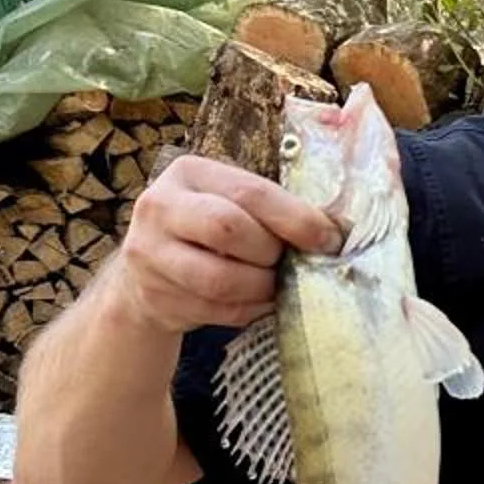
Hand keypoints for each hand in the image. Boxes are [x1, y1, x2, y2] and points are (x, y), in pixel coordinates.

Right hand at [108, 153, 339, 336]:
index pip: (249, 191)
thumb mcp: (230, 201)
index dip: (295, 218)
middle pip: (228, 228)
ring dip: (262, 287)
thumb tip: (336, 215)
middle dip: (270, 252)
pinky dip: (250, 309)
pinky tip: (257, 301)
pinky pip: (219, 311)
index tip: (329, 239)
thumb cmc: (208, 232)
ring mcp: (151, 255)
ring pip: (221, 279)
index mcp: (188, 173)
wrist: (147, 276)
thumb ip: (272, 206)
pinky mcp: (156, 298)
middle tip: (285, 261)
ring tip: (274, 284)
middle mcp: (160, 207)